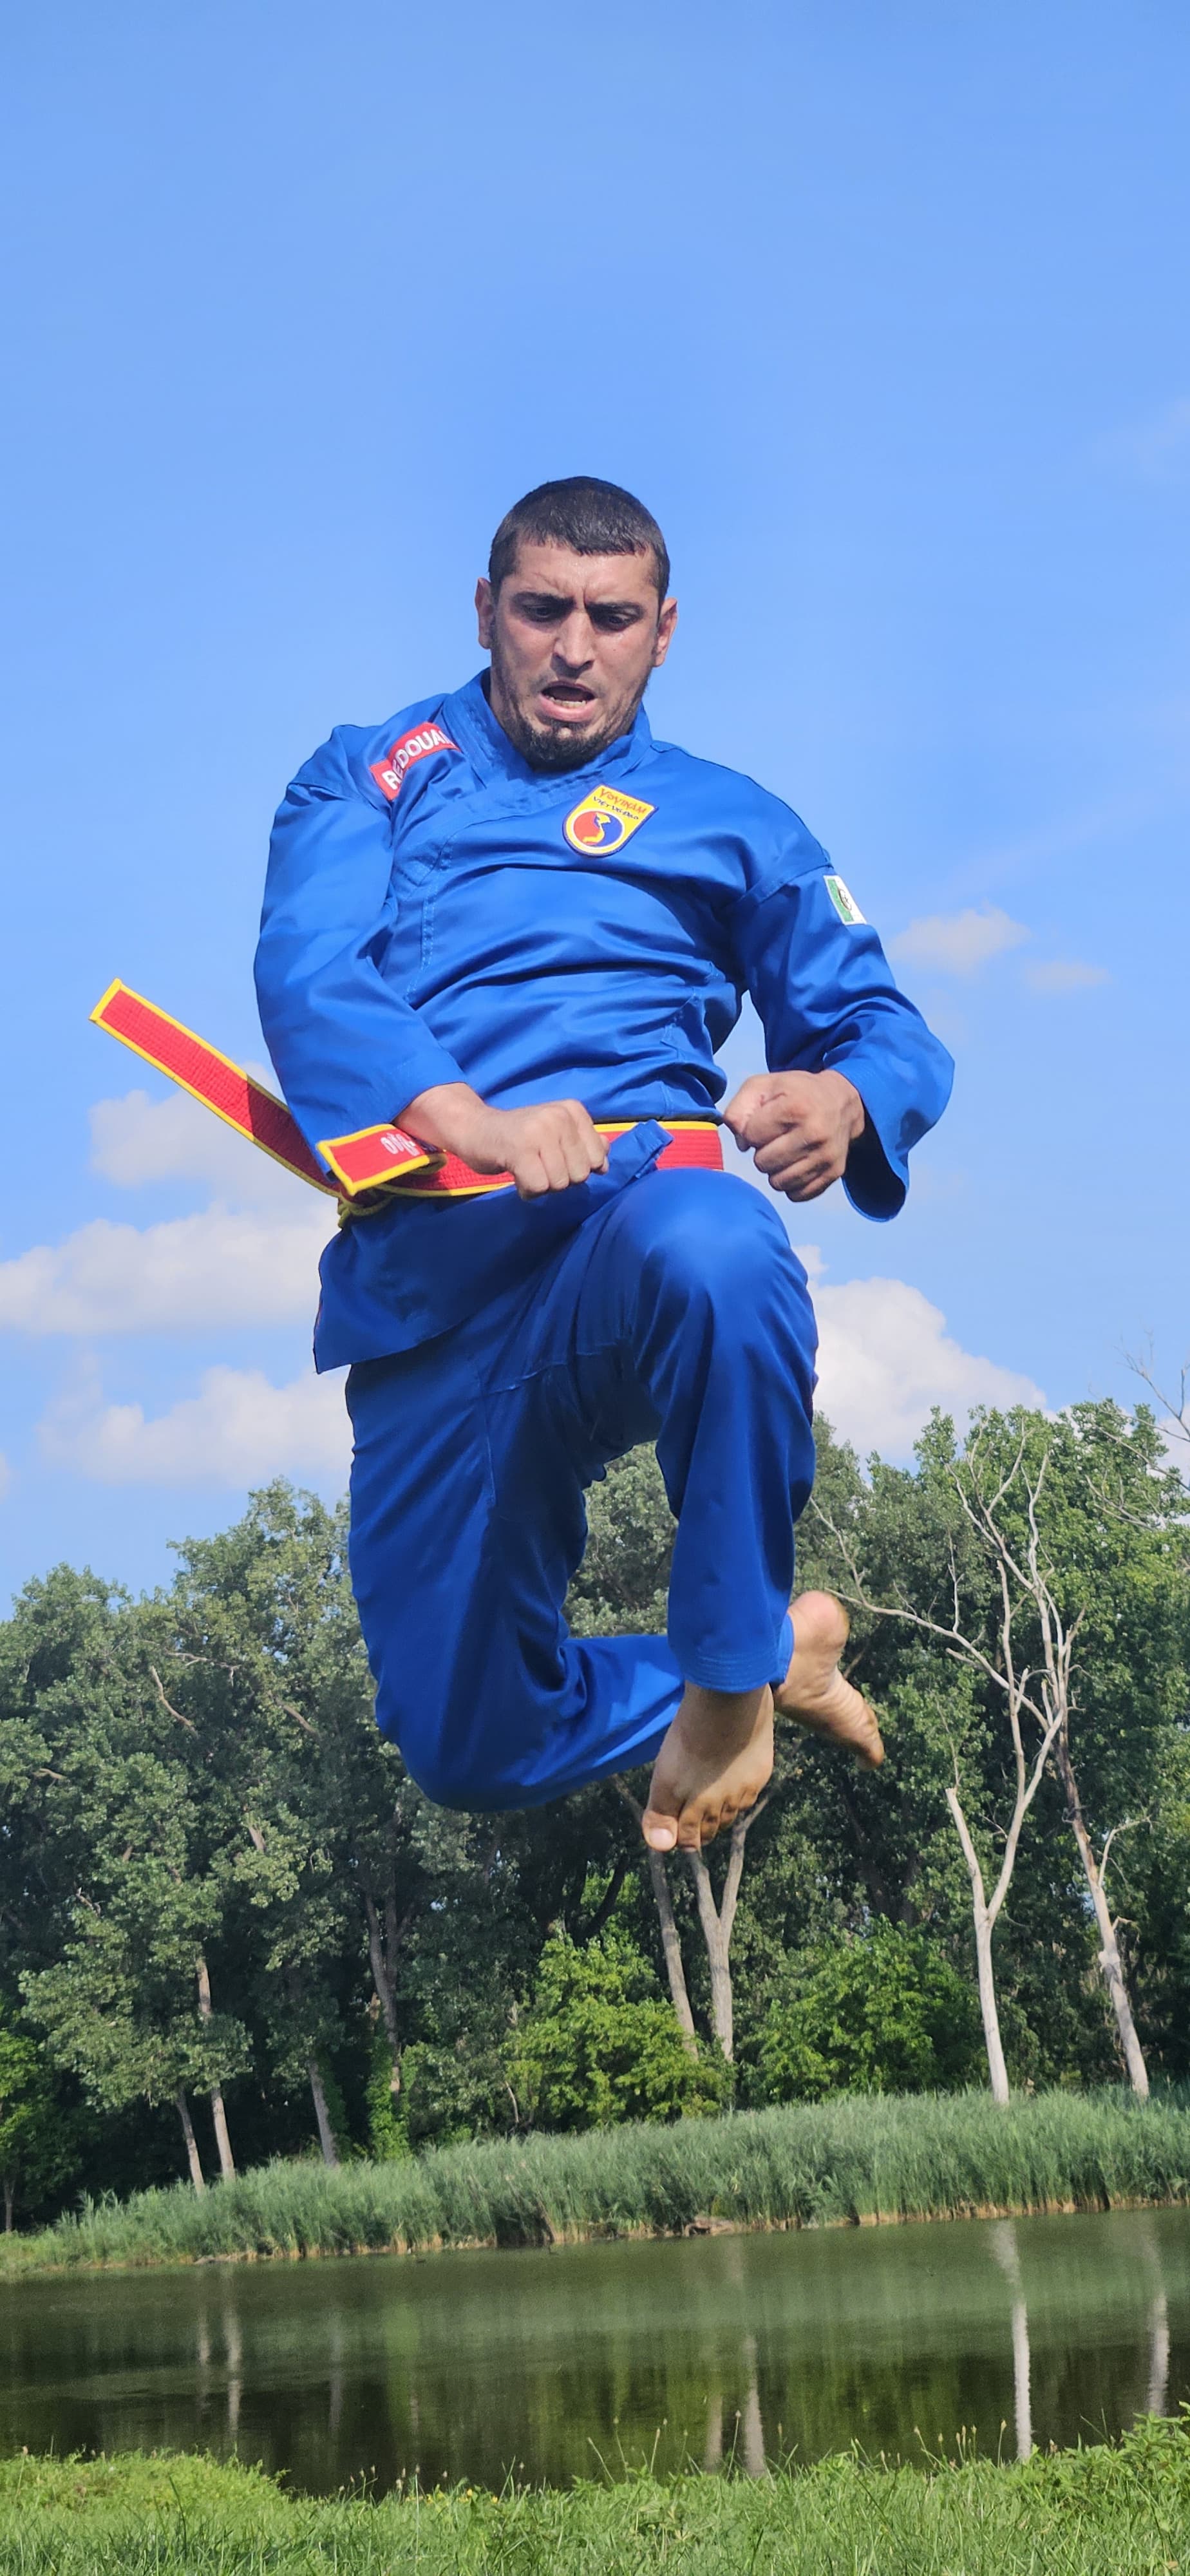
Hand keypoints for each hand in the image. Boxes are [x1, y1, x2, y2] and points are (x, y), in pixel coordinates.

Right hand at [401, 1082, 608, 1199]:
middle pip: (580, 1174)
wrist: (475, 1129)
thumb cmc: (519, 1136)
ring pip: (560, 1183)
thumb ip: (583, 1144)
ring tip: (526, 1169)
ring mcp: (540, 1131)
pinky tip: (518, 1177)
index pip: (597, 1158)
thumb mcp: (556, 1134)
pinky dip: (528, 1191)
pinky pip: (538, 1187)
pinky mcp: (521, 1149)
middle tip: (537, 1165)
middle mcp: (560, 1116)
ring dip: (542, 1186)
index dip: (576, 1168)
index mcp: (573, 1110)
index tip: (553, 1158)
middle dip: (559, 1180)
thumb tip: (605, 1162)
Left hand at [723, 1069, 864, 1201]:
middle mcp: (815, 1133)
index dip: (751, 1130)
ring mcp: (826, 1156)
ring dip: (775, 1169)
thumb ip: (738, 1110)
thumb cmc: (796, 1093)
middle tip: (776, 1138)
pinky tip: (796, 1163)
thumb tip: (742, 1145)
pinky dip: (791, 1183)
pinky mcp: (834, 1172)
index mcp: (796, 1107)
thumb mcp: (762, 1086)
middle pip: (762, 1163)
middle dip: (762, 1151)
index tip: (764, 1122)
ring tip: (785, 1151)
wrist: (841, 1101)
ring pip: (778, 1183)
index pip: (751, 1136)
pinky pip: (797, 1194)